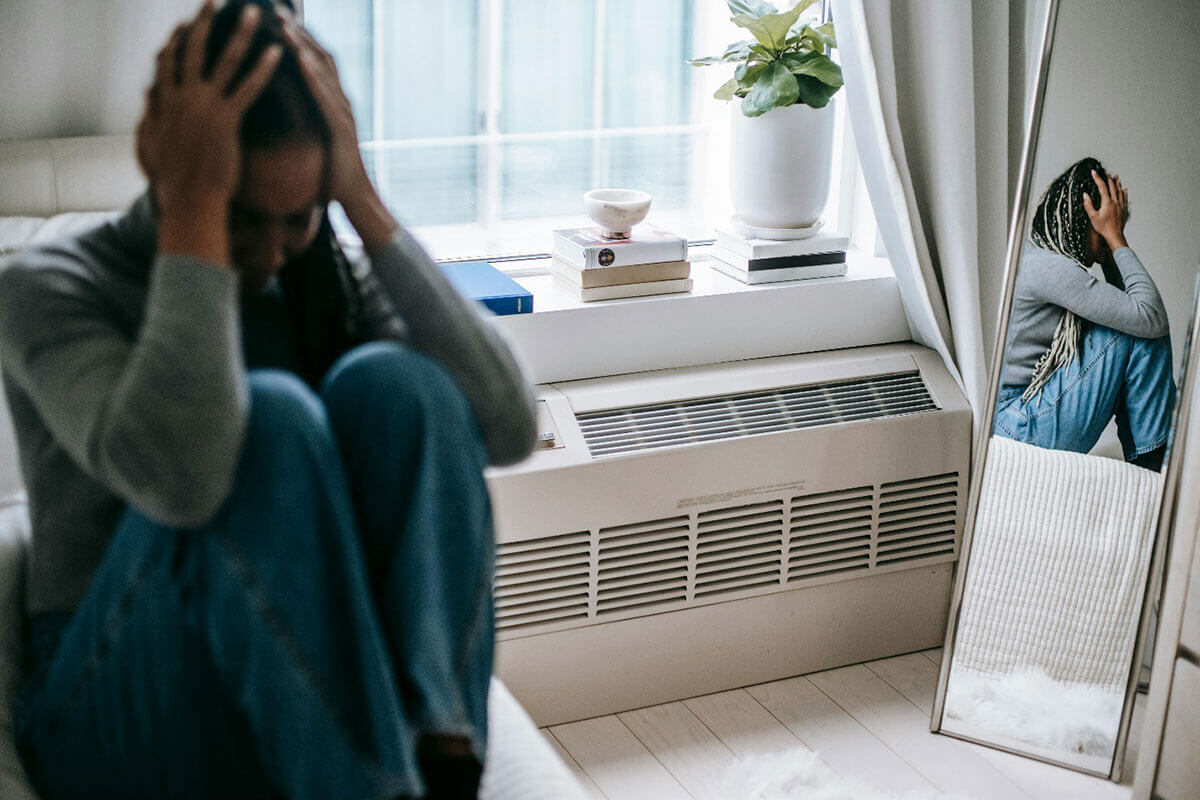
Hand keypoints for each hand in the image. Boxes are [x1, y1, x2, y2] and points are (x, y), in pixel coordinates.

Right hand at [137, 1, 280, 223]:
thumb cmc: (172, 184)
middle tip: (214, 0)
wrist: (188, 202)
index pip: (168, 63)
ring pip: (224, 61)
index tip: (185, 24)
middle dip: (204, 21)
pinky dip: (263, 68)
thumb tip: (147, 103)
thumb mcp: (151, 147)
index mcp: (164, 104)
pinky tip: (277, 52)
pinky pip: (248, 88)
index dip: (177, 42)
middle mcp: (182, 98)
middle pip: (193, 50)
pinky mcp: (225, 120)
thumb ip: (150, 120)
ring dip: (240, 34)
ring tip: (254, 14)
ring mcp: (204, 107)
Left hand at [279, 12, 397, 250]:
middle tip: (274, 9)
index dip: (297, 39)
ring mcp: (343, 113)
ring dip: (303, 46)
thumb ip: (303, 123)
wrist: (355, 198)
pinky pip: (325, 96)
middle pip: (319, 56)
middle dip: (297, 32)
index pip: (315, 62)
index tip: (275, 19)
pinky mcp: (341, 127)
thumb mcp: (313, 142)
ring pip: (323, 71)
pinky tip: (299, 59)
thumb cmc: (332, 175)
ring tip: (283, 25)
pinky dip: (313, 75)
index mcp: (332, 103)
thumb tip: (280, 116)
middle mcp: (340, 102)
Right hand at [1082, 169, 1128, 250]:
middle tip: (1105, 173)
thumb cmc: (1103, 227)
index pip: (1102, 187)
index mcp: (1107, 202)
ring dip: (1117, 183)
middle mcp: (1115, 202)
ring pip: (1120, 191)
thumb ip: (1088, 205)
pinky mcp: (1124, 209)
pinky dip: (1124, 192)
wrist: (1114, 235)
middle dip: (1108, 178)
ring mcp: (1121, 205)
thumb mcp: (1092, 217)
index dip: (1097, 178)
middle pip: (1112, 187)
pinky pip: (1125, 198)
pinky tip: (1124, 189)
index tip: (1094, 172)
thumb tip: (1085, 195)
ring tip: (1116, 177)